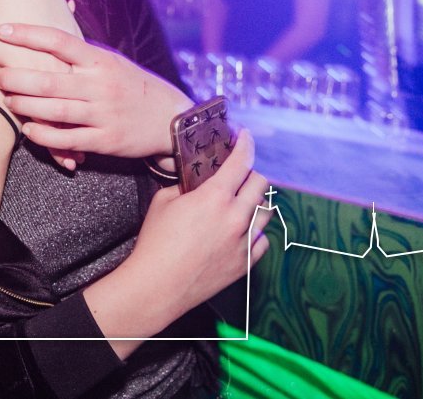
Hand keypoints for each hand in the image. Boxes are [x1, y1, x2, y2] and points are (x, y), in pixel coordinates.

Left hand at [0, 23, 191, 159]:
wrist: (170, 119)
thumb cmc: (132, 86)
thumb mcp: (112, 62)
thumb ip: (82, 53)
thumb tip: (49, 32)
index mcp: (101, 60)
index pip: (59, 41)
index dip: (28, 34)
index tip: (2, 30)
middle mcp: (101, 85)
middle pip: (49, 80)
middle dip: (16, 76)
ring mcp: (102, 113)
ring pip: (54, 110)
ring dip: (24, 105)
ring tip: (7, 99)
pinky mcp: (105, 139)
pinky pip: (67, 138)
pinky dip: (44, 135)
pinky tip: (28, 129)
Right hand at [131, 130, 270, 312]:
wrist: (158, 284)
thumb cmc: (156, 243)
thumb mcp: (163, 202)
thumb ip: (185, 187)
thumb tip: (196, 185)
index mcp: (214, 197)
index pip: (241, 162)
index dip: (246, 144)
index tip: (246, 137)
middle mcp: (235, 217)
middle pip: (261, 184)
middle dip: (251, 174)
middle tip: (239, 176)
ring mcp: (243, 242)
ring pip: (266, 212)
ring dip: (255, 203)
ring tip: (241, 204)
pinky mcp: (245, 263)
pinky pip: (262, 241)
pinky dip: (254, 233)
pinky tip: (241, 232)